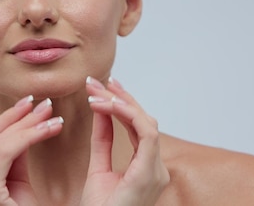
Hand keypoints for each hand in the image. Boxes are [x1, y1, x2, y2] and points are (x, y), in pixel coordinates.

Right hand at [0, 96, 62, 205]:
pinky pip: (5, 153)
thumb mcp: (18, 185)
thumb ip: (15, 158)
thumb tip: (27, 125)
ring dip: (28, 125)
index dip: (7, 120)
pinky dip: (28, 136)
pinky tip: (47, 127)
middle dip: (21, 119)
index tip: (29, 104)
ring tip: (50, 114)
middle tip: (45, 105)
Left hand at [81, 77, 169, 205]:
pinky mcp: (149, 172)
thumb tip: (101, 111)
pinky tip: (105, 105)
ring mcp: (156, 170)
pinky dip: (126, 115)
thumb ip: (102, 140)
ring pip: (147, 122)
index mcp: (146, 168)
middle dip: (121, 98)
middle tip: (99, 82)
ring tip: (97, 91)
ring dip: (121, 103)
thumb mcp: (98, 168)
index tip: (104, 88)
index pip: (139, 127)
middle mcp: (156, 168)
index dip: (123, 105)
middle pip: (145, 121)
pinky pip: (145, 133)